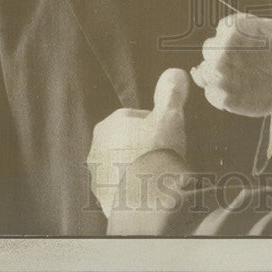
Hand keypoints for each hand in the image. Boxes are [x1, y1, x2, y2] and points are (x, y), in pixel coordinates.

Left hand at [87, 68, 189, 218]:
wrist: (145, 197)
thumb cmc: (156, 151)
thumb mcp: (169, 116)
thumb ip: (171, 93)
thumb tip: (175, 73)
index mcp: (109, 125)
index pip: (136, 118)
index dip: (156, 125)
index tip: (167, 136)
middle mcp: (97, 148)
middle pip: (128, 142)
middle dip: (144, 146)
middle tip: (164, 155)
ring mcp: (97, 174)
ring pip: (123, 165)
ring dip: (138, 168)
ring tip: (158, 175)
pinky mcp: (102, 197)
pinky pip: (121, 187)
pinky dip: (134, 187)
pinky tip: (149, 191)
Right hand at [191, 0, 271, 116]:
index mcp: (240, 29)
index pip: (226, 26)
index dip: (233, 33)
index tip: (252, 41)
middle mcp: (226, 49)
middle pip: (210, 49)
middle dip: (219, 55)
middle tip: (237, 61)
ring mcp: (223, 72)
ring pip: (204, 72)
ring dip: (213, 76)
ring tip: (231, 79)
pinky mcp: (224, 94)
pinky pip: (212, 95)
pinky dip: (218, 95)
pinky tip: (233, 94)